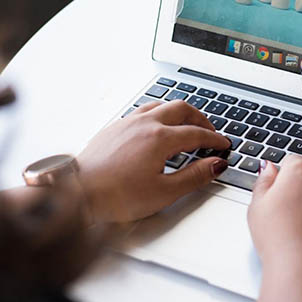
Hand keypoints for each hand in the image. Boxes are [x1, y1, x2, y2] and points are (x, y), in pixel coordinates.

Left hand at [75, 100, 230, 223]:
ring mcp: (127, 123)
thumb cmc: (116, 196)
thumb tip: (215, 165)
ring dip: (178, 112)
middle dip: (200, 119)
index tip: (223, 145)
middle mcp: (144, 124)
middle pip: (181, 109)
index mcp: (160, 138)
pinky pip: (143, 111)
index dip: (214, 139)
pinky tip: (156, 127)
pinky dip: (158, 114)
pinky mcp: (114, 128)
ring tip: (186, 124)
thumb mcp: (164, 192)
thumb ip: (194, 176)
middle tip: (210, 131)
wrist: (78, 193)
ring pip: (160, 105)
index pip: (197, 133)